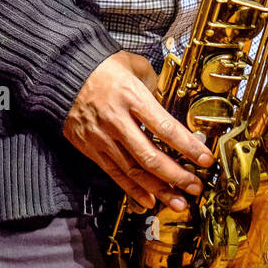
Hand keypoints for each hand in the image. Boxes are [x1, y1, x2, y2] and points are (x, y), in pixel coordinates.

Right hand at [63, 50, 213, 213]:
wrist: (63, 73)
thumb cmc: (101, 66)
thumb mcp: (132, 64)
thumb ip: (154, 82)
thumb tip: (168, 99)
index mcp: (131, 97)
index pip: (166, 128)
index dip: (188, 147)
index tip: (205, 159)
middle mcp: (117, 120)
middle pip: (151, 156)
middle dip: (177, 176)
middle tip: (195, 187)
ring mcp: (102, 137)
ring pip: (133, 171)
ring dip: (159, 190)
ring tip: (178, 203)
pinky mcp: (91, 148)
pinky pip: (114, 174)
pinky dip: (132, 190)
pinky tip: (149, 200)